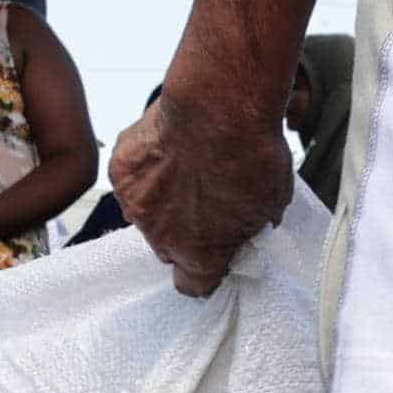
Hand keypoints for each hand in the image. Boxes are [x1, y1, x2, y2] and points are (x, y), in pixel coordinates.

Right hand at [110, 89, 298, 297]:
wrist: (218, 107)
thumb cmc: (252, 153)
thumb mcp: (272, 201)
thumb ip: (252, 223)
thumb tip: (250, 222)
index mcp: (202, 254)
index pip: (195, 285)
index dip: (205, 271)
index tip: (216, 254)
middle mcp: (162, 238)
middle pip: (169, 247)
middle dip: (184, 229)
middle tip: (204, 197)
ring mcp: (135, 204)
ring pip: (146, 211)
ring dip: (162, 195)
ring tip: (186, 163)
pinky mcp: (121, 170)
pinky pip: (132, 176)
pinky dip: (146, 164)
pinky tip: (167, 143)